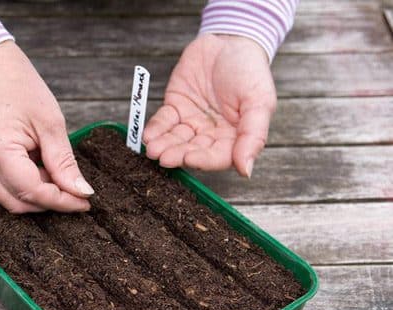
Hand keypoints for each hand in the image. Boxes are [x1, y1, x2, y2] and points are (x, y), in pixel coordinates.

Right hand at [0, 41, 92, 212]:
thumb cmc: (19, 87)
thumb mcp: (50, 122)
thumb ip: (64, 162)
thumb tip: (80, 192)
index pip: (32, 192)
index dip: (61, 202)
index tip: (84, 202)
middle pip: (18, 203)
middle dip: (49, 202)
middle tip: (76, 192)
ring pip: (9, 199)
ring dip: (37, 194)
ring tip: (55, 173)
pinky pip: (2, 187)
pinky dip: (24, 185)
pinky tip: (39, 168)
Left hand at [143, 34, 276, 176]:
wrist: (230, 40)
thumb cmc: (250, 71)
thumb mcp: (259, 101)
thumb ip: (253, 135)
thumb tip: (247, 171)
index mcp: (234, 138)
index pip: (217, 157)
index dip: (203, 160)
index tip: (190, 159)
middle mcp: (211, 134)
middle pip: (192, 150)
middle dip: (176, 154)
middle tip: (162, 157)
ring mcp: (191, 121)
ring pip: (175, 139)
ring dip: (163, 145)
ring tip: (152, 149)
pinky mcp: (175, 107)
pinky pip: (163, 122)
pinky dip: (155, 129)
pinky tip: (148, 135)